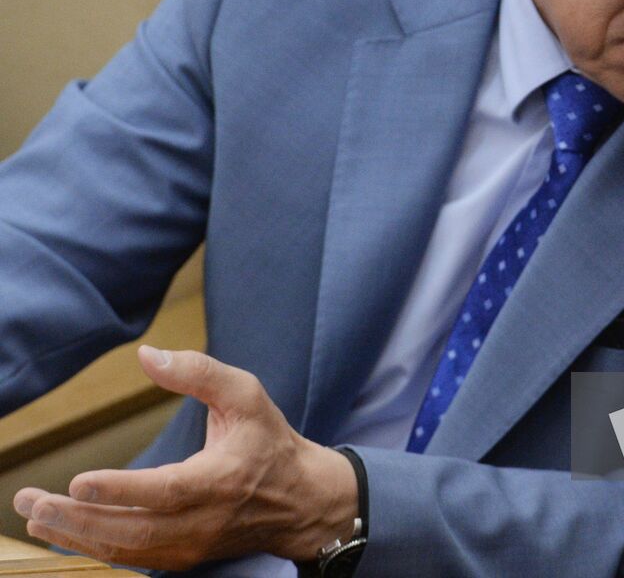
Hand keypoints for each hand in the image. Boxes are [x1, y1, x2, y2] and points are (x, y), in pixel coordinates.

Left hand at [12, 346, 357, 568]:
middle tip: (32, 502)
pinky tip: (67, 531)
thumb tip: (147, 355)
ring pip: (128, 550)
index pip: (166, 491)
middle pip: (134, 530)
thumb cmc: (269, 440)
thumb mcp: (246, 394)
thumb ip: (198, 372)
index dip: (122, 491)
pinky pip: (133, 558)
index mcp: (222, 478)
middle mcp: (205, 520)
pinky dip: (96, 547)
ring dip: (77, 537)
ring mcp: (193, 545)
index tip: (79, 483)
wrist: (301, 499)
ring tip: (36, 517)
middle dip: (78, 519)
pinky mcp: (184, 558)